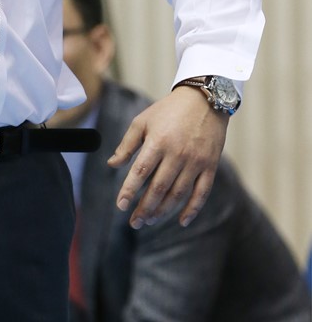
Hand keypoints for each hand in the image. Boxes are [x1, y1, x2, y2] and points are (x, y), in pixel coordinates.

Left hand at [108, 85, 227, 228]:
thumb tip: (111, 165)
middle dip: (144, 208)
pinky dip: (192, 209)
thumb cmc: (168, 110)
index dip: (129, 191)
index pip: (141, 172)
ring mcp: (196, 161)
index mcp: (158, 141)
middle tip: (134, 222)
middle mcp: (177, 153)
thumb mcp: (142, 121)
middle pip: (159, 188)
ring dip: (163, 211)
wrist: (204, 99)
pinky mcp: (210, 166)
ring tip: (150, 220)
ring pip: (178, 194)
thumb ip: (127, 145)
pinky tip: (181, 221)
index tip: (121, 206)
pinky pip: (202, 193)